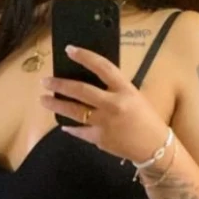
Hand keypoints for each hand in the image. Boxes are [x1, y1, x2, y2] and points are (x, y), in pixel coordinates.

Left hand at [39, 44, 167, 164]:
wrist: (155, 148)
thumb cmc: (147, 119)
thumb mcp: (135, 97)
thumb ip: (115, 89)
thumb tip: (90, 80)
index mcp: (125, 90)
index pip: (102, 67)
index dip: (85, 56)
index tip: (69, 50)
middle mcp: (113, 105)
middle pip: (81, 90)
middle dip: (60, 84)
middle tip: (45, 81)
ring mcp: (105, 123)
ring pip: (74, 111)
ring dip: (56, 104)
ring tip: (43, 99)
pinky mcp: (99, 139)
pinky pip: (80, 131)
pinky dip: (71, 127)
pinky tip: (64, 124)